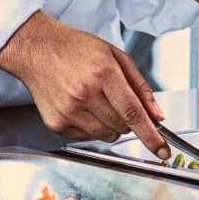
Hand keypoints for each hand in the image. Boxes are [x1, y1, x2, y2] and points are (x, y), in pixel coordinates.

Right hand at [0, 13, 167, 153]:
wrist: (36, 49)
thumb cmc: (74, 49)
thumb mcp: (115, 56)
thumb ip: (140, 86)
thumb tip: (156, 115)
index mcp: (102, 73)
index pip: (133, 113)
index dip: (151, 135)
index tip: (162, 150)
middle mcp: (84, 93)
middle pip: (122, 126)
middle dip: (128, 120)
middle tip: (115, 101)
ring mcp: (68, 110)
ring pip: (106, 135)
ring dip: (110, 125)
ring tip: (96, 102)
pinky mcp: (56, 123)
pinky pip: (86, 138)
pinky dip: (90, 127)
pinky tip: (80, 107)